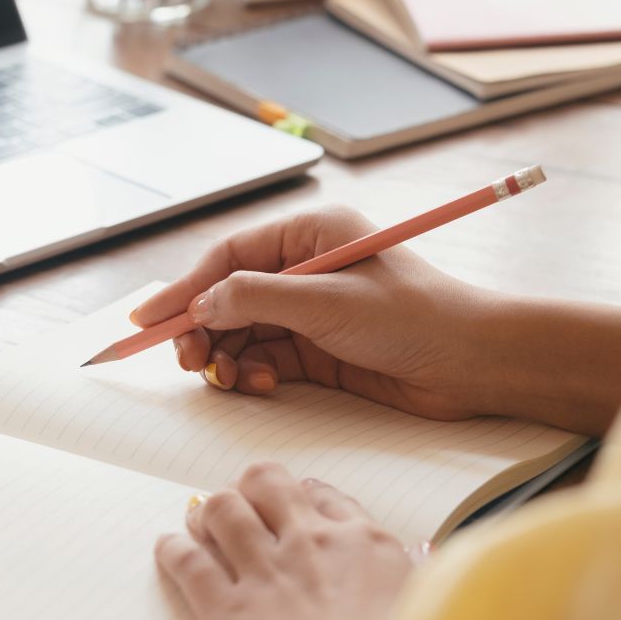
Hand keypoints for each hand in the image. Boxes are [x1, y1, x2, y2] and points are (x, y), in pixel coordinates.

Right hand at [130, 205, 495, 419]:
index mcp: (311, 234)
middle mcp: (308, 268)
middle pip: (230, 297)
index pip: (229, 256)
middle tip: (190, 361)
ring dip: (228, 357)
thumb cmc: (414, 317)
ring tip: (227, 379)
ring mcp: (314, 311)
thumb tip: (202, 303)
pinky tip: (263, 385)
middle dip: (204, 329)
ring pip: (245, 332)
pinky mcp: (323, 350)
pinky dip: (256, 373)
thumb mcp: (327, 301)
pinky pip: (269, 359)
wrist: (471, 363)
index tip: (149, 321)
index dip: (185, 288)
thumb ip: (257, 298)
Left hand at [155, 462, 412, 619]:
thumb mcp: (419, 601)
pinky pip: (188, 562)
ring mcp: (263, 571)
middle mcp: (307, 542)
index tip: (291, 504)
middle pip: (265, 483)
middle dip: (249, 486)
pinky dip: (174, 551)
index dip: (300, 494)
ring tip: (201, 520)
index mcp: (360, 539)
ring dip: (207, 512)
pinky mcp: (225, 609)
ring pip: (220, 510)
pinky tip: (169, 548)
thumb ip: (411, 569)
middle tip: (242, 502)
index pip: (320, 493)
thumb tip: (412, 553)